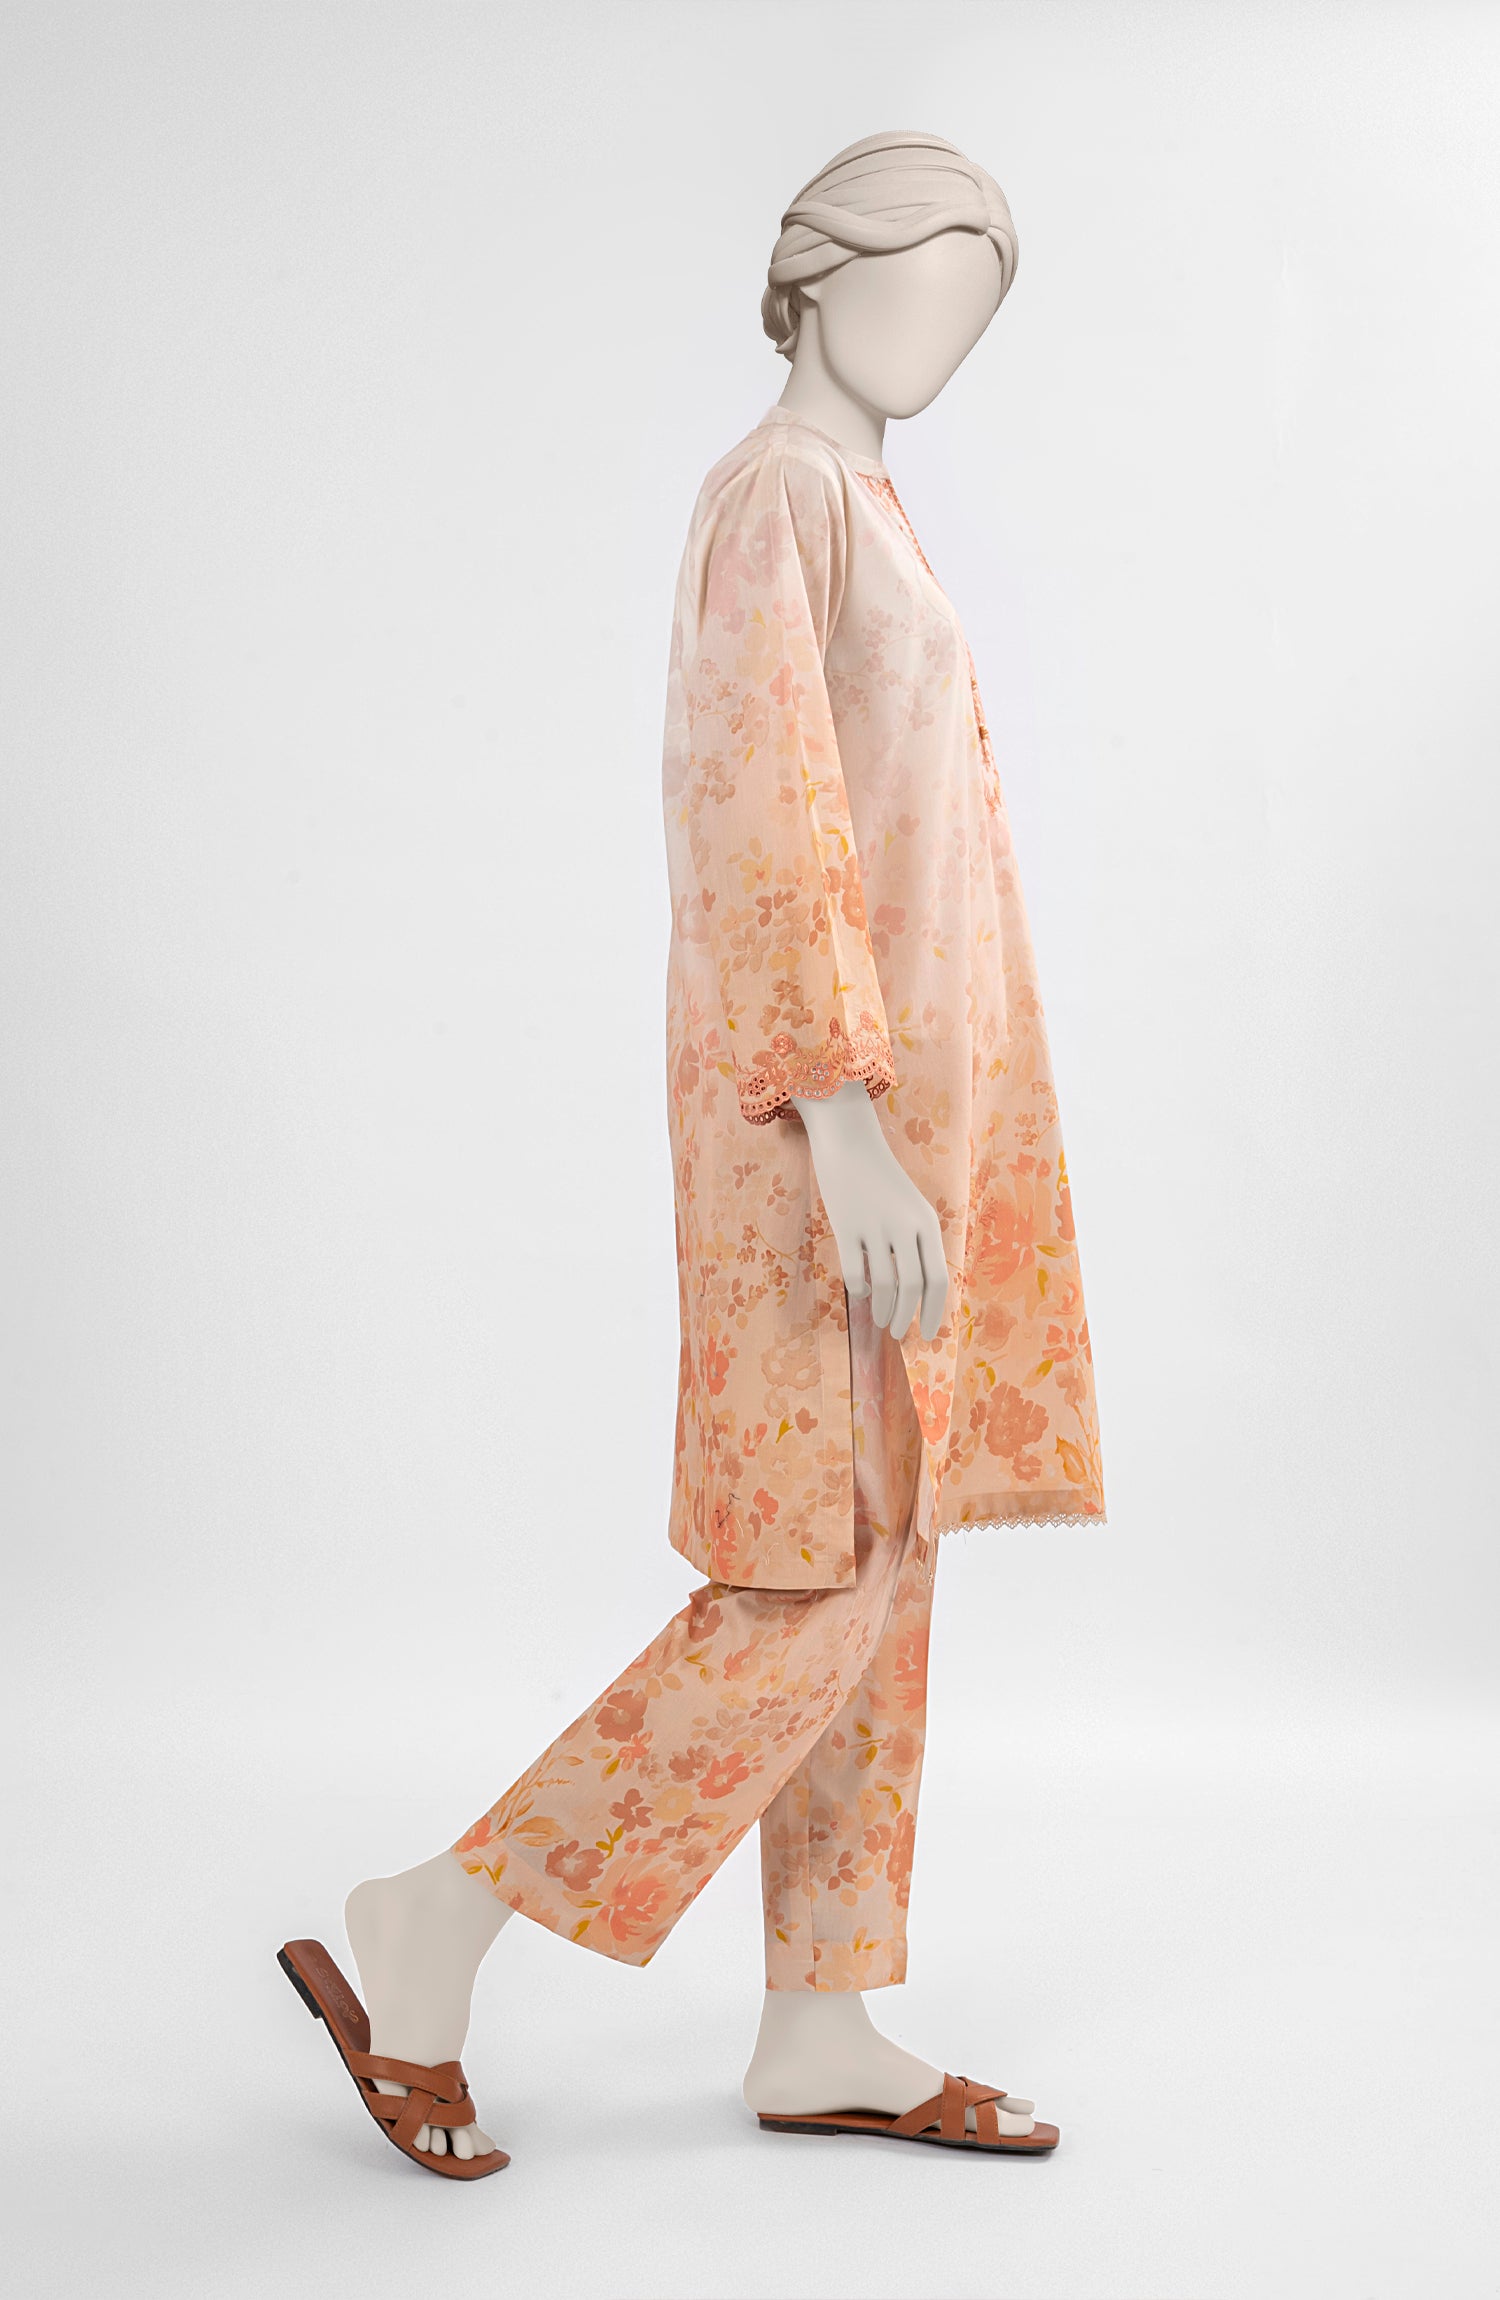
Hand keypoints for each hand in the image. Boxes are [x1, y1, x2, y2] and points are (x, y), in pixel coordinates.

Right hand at [792, 1082, 947, 1341]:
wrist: (851, 1142)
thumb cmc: (882, 1180)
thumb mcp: (911, 1207)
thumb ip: (918, 1243)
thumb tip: (917, 1293)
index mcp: (927, 1223)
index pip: (938, 1278)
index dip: (934, 1311)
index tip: (928, 1332)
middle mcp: (905, 1226)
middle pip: (912, 1286)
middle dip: (907, 1317)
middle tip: (899, 1334)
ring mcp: (875, 1226)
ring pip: (884, 1283)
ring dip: (882, 1310)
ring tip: (880, 1321)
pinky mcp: (846, 1226)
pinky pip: (854, 1270)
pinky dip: (858, 1289)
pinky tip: (860, 1293)